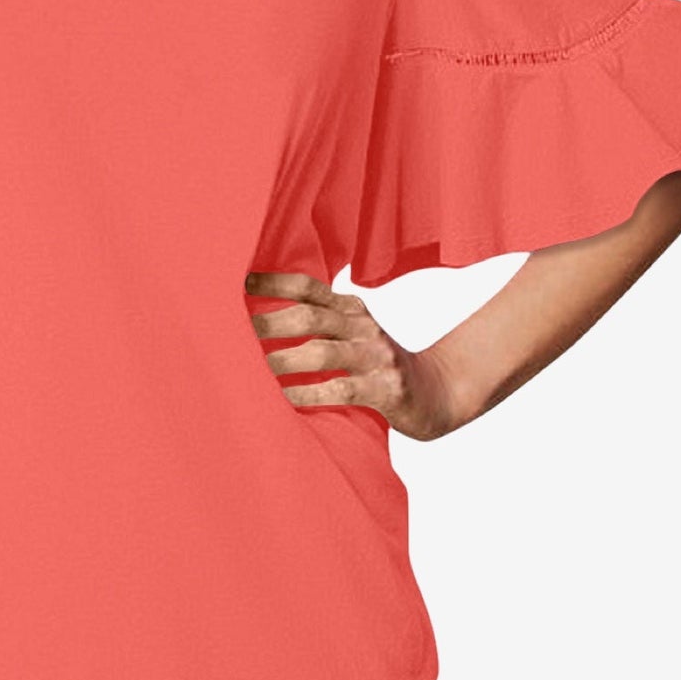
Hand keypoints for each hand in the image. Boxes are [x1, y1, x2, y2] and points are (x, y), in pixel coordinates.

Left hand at [245, 268, 461, 440]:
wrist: (441, 393)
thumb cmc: (383, 365)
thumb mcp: (357, 335)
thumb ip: (323, 325)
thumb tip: (262, 323)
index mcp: (354, 310)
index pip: (312, 288)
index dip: (277, 283)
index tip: (244, 282)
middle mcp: (364, 328)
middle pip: (312, 315)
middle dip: (272, 322)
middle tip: (239, 331)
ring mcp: (376, 358)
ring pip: (323, 352)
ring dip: (285, 360)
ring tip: (258, 368)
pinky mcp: (386, 389)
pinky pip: (342, 389)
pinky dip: (310, 393)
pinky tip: (288, 397)